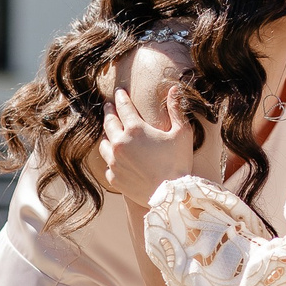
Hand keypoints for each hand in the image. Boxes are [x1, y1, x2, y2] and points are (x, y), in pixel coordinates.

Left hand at [100, 83, 210, 207]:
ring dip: (107, 136)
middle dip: (109, 112)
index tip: (119, 91)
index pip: (123, 107)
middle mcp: (120, 143)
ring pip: (104, 144)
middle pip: (109, 123)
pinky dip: (112, 159)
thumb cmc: (179, 162)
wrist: (172, 195)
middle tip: (108, 106)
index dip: (121, 97)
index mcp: (135, 129)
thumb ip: (176, 109)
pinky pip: (108, 164)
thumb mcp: (182, 133)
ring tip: (111, 134)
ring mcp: (114, 162)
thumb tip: (174, 89)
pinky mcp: (114, 177)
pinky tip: (117, 159)